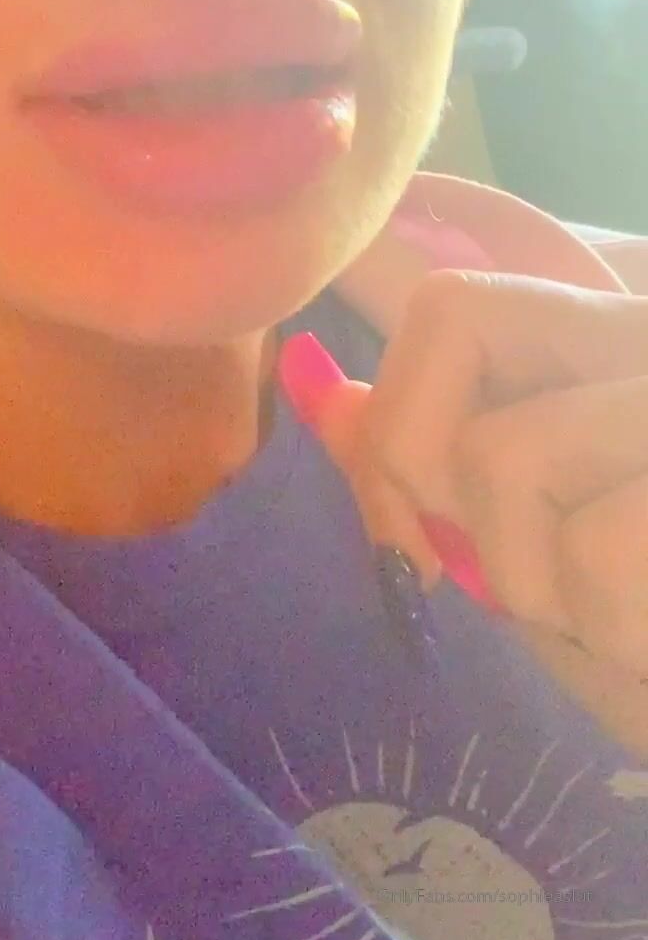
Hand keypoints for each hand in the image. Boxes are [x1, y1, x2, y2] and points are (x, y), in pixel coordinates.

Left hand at [361, 270, 647, 680]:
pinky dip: (616, 631)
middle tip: (555, 590)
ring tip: (636, 619)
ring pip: (506, 456)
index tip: (420, 539)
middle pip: (457, 334)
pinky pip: (594, 548)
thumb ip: (443, 475)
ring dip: (549, 590)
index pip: (449, 308)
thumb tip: (323, 393)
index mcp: (614, 345)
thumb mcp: (546, 565)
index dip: (398, 422)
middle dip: (468, 511)